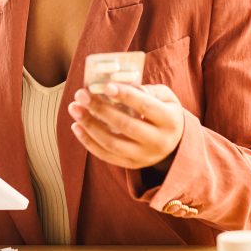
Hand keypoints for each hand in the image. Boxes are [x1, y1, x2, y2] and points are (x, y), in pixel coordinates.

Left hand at [68, 82, 184, 169]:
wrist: (176, 142)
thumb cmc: (165, 111)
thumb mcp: (165, 97)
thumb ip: (146, 90)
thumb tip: (121, 85)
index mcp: (169, 121)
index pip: (145, 107)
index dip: (126, 96)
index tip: (106, 86)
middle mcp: (158, 141)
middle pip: (125, 126)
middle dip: (100, 109)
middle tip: (81, 94)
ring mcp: (144, 156)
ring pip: (112, 143)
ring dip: (89, 125)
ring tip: (74, 108)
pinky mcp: (131, 164)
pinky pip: (106, 155)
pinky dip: (88, 141)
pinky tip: (76, 126)